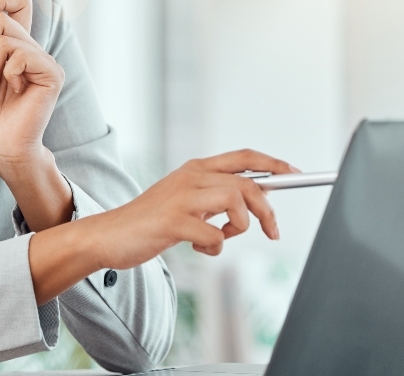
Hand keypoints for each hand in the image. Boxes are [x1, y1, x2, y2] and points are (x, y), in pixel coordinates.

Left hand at [0, 0, 64, 184]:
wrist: (0, 146)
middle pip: (2, 20)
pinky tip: (14, 91)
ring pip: (7, 39)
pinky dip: (5, 73)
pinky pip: (20, 55)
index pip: (16, 6)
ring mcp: (45, 62)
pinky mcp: (52, 73)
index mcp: (18, 49)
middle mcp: (34, 51)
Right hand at [89, 150, 297, 269]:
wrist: (109, 235)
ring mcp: (180, 198)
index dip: (273, 164)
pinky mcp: (172, 221)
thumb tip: (255, 198)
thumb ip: (215, 196)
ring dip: (240, 227)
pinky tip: (198, 247)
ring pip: (236, 201)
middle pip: (247, 183)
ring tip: (221, 238)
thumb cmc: (150, 221)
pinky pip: (213, 234)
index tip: (294, 175)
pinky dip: (214, 246)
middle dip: (267, 210)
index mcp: (195, 169)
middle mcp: (190, 177)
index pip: (243, 157)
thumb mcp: (185, 201)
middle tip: (272, 232)